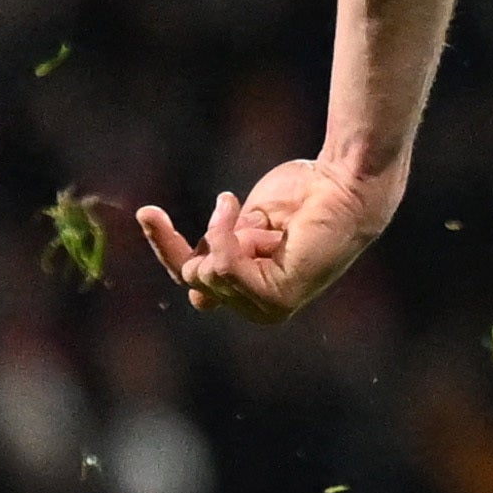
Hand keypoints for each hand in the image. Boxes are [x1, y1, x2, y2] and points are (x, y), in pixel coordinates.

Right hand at [140, 155, 396, 324]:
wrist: (343, 185)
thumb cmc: (302, 196)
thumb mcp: (245, 223)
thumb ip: (219, 251)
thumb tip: (195, 292)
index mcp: (251, 286)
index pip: (193, 280)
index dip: (168, 246)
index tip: (148, 211)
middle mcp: (258, 305)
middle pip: (191, 277)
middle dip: (191, 239)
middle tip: (213, 204)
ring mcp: (266, 307)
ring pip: (205, 272)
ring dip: (223, 232)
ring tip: (262, 218)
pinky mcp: (276, 301)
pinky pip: (224, 267)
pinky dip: (228, 236)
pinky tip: (258, 223)